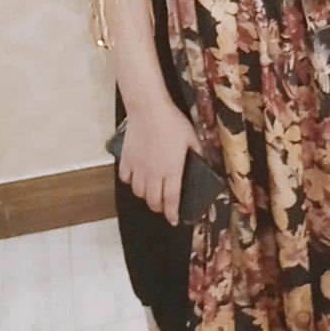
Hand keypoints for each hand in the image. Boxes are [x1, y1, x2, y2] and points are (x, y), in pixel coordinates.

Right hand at [118, 101, 204, 226]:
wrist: (149, 109)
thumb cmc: (173, 122)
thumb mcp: (192, 137)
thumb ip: (198, 153)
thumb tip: (204, 162)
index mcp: (172, 171)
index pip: (172, 200)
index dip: (172, 214)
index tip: (174, 221)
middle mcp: (154, 174)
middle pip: (153, 200)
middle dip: (159, 207)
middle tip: (163, 206)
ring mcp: (138, 167)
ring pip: (139, 192)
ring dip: (145, 196)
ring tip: (150, 193)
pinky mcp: (127, 159)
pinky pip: (126, 178)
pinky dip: (131, 182)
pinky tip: (136, 178)